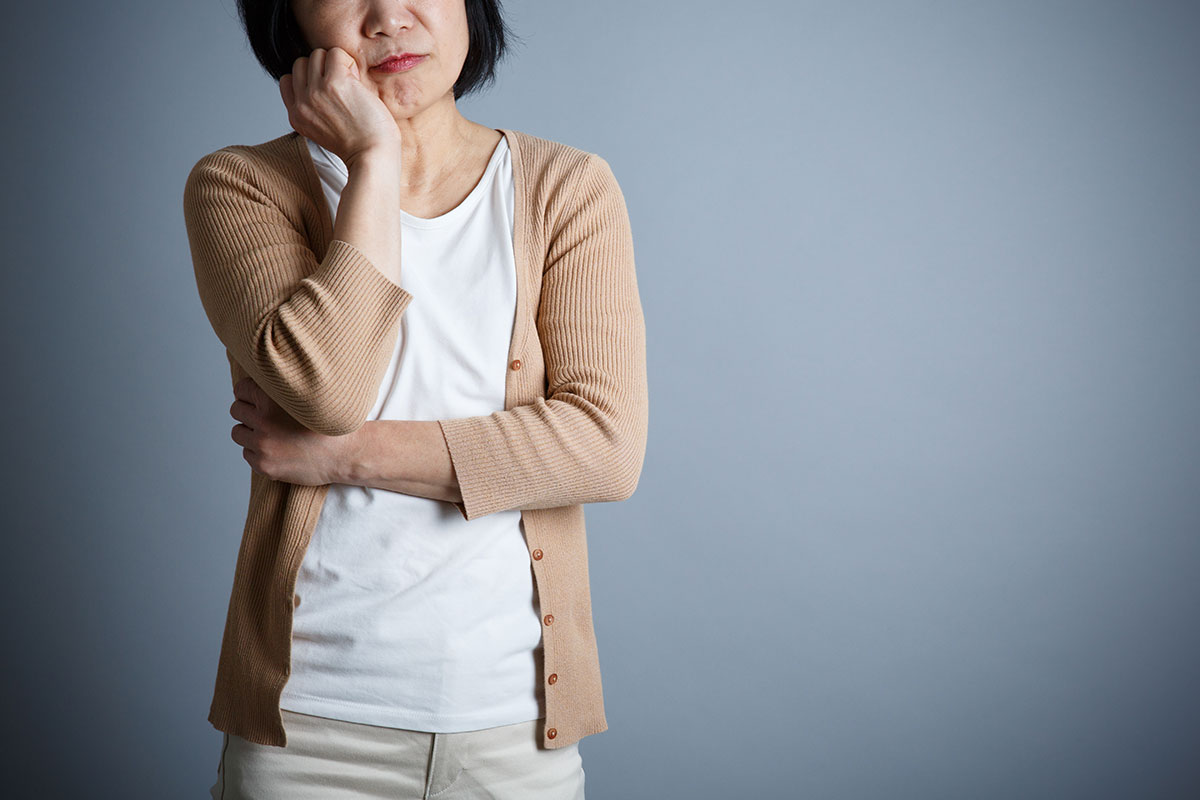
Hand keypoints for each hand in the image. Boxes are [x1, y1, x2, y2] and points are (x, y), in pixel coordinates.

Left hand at [229, 376, 353, 485]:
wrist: (347, 453)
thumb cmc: (329, 423)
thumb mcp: (308, 395)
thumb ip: (282, 388)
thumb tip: (251, 385)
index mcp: (273, 397)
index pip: (241, 389)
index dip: (250, 393)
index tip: (260, 399)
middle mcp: (264, 419)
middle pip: (237, 410)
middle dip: (249, 412)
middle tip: (267, 418)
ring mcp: (262, 444)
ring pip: (238, 432)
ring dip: (251, 432)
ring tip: (272, 434)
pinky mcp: (264, 464)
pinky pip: (247, 453)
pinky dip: (258, 452)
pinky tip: (278, 450)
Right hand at [279, 46, 401, 167]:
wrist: (372, 156)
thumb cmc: (360, 145)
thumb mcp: (324, 130)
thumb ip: (315, 108)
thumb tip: (320, 80)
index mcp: (296, 116)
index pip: (287, 80)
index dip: (309, 78)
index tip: (329, 92)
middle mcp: (302, 104)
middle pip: (302, 63)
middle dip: (323, 69)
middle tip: (343, 89)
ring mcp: (315, 92)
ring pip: (317, 55)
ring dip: (337, 64)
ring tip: (352, 86)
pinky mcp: (334, 83)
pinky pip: (336, 53)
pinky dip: (349, 63)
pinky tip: (358, 83)